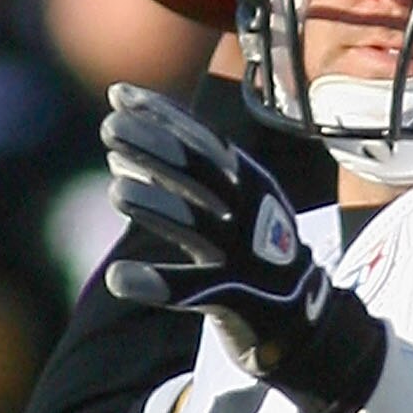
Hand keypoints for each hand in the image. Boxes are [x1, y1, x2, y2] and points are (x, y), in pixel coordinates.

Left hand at [99, 84, 384, 412]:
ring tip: (116, 192)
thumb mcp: (231, 202)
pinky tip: (119, 279)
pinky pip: (189, 292)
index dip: (162, 116)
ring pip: (195, 226)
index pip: (203, 141)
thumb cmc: (254, 251)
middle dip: (155, 147)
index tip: (119, 95)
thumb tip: (120, 149)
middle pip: (199, 174)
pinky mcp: (235, 300)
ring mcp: (244, 257)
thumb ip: (181, 176)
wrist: (302, 317)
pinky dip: (154, 284)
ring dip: (156, 206)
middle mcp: (250, 215)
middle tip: (109, 127)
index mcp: (251, 184)